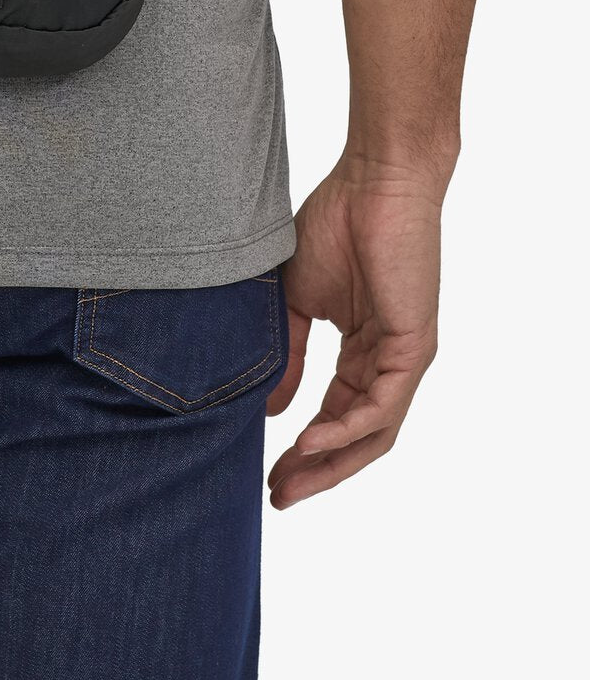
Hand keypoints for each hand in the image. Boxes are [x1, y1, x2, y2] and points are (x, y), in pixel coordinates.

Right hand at [266, 153, 444, 508]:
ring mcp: (404, 358)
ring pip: (373, 432)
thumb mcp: (296, 303)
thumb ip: (287, 356)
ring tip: (290, 482)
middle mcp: (387, 363)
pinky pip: (382, 404)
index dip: (301, 449)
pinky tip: (310, 440)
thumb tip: (271, 408)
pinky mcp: (415, 346)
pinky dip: (347, 427)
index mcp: (362, 352)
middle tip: (277, 496)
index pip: (334, 415)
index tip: (264, 472)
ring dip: (331, 461)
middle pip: (356, 437)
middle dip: (316, 471)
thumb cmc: (335, 226)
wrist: (372, 183)